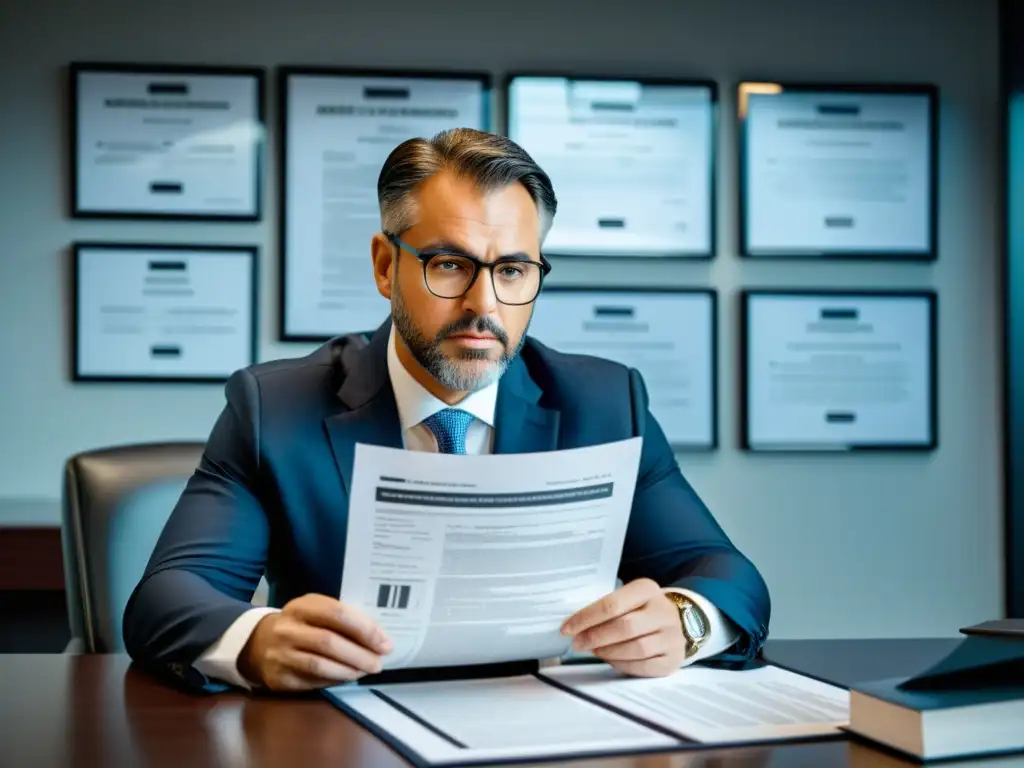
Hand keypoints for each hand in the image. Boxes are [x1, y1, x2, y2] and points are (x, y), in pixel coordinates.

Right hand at [238, 594, 391, 690]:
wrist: (258, 643)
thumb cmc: (301, 625)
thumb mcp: (316, 612)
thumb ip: (343, 620)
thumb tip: (378, 640)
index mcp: (302, 606)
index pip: (338, 614)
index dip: (364, 629)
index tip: (384, 643)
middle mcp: (288, 628)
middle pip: (329, 642)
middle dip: (359, 654)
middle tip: (378, 663)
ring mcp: (280, 654)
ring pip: (319, 665)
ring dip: (348, 671)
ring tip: (365, 672)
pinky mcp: (278, 678)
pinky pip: (311, 682)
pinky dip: (333, 681)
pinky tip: (345, 678)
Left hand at [560, 578, 686, 677]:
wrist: (675, 624)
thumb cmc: (640, 610)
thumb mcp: (627, 599)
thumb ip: (605, 608)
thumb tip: (573, 624)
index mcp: (647, 589)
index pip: (612, 604)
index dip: (586, 618)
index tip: (567, 628)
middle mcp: (663, 611)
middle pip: (625, 627)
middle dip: (596, 637)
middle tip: (578, 643)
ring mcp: (672, 636)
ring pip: (636, 649)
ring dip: (608, 652)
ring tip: (594, 651)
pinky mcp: (674, 659)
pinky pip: (644, 666)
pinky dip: (623, 665)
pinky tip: (611, 660)